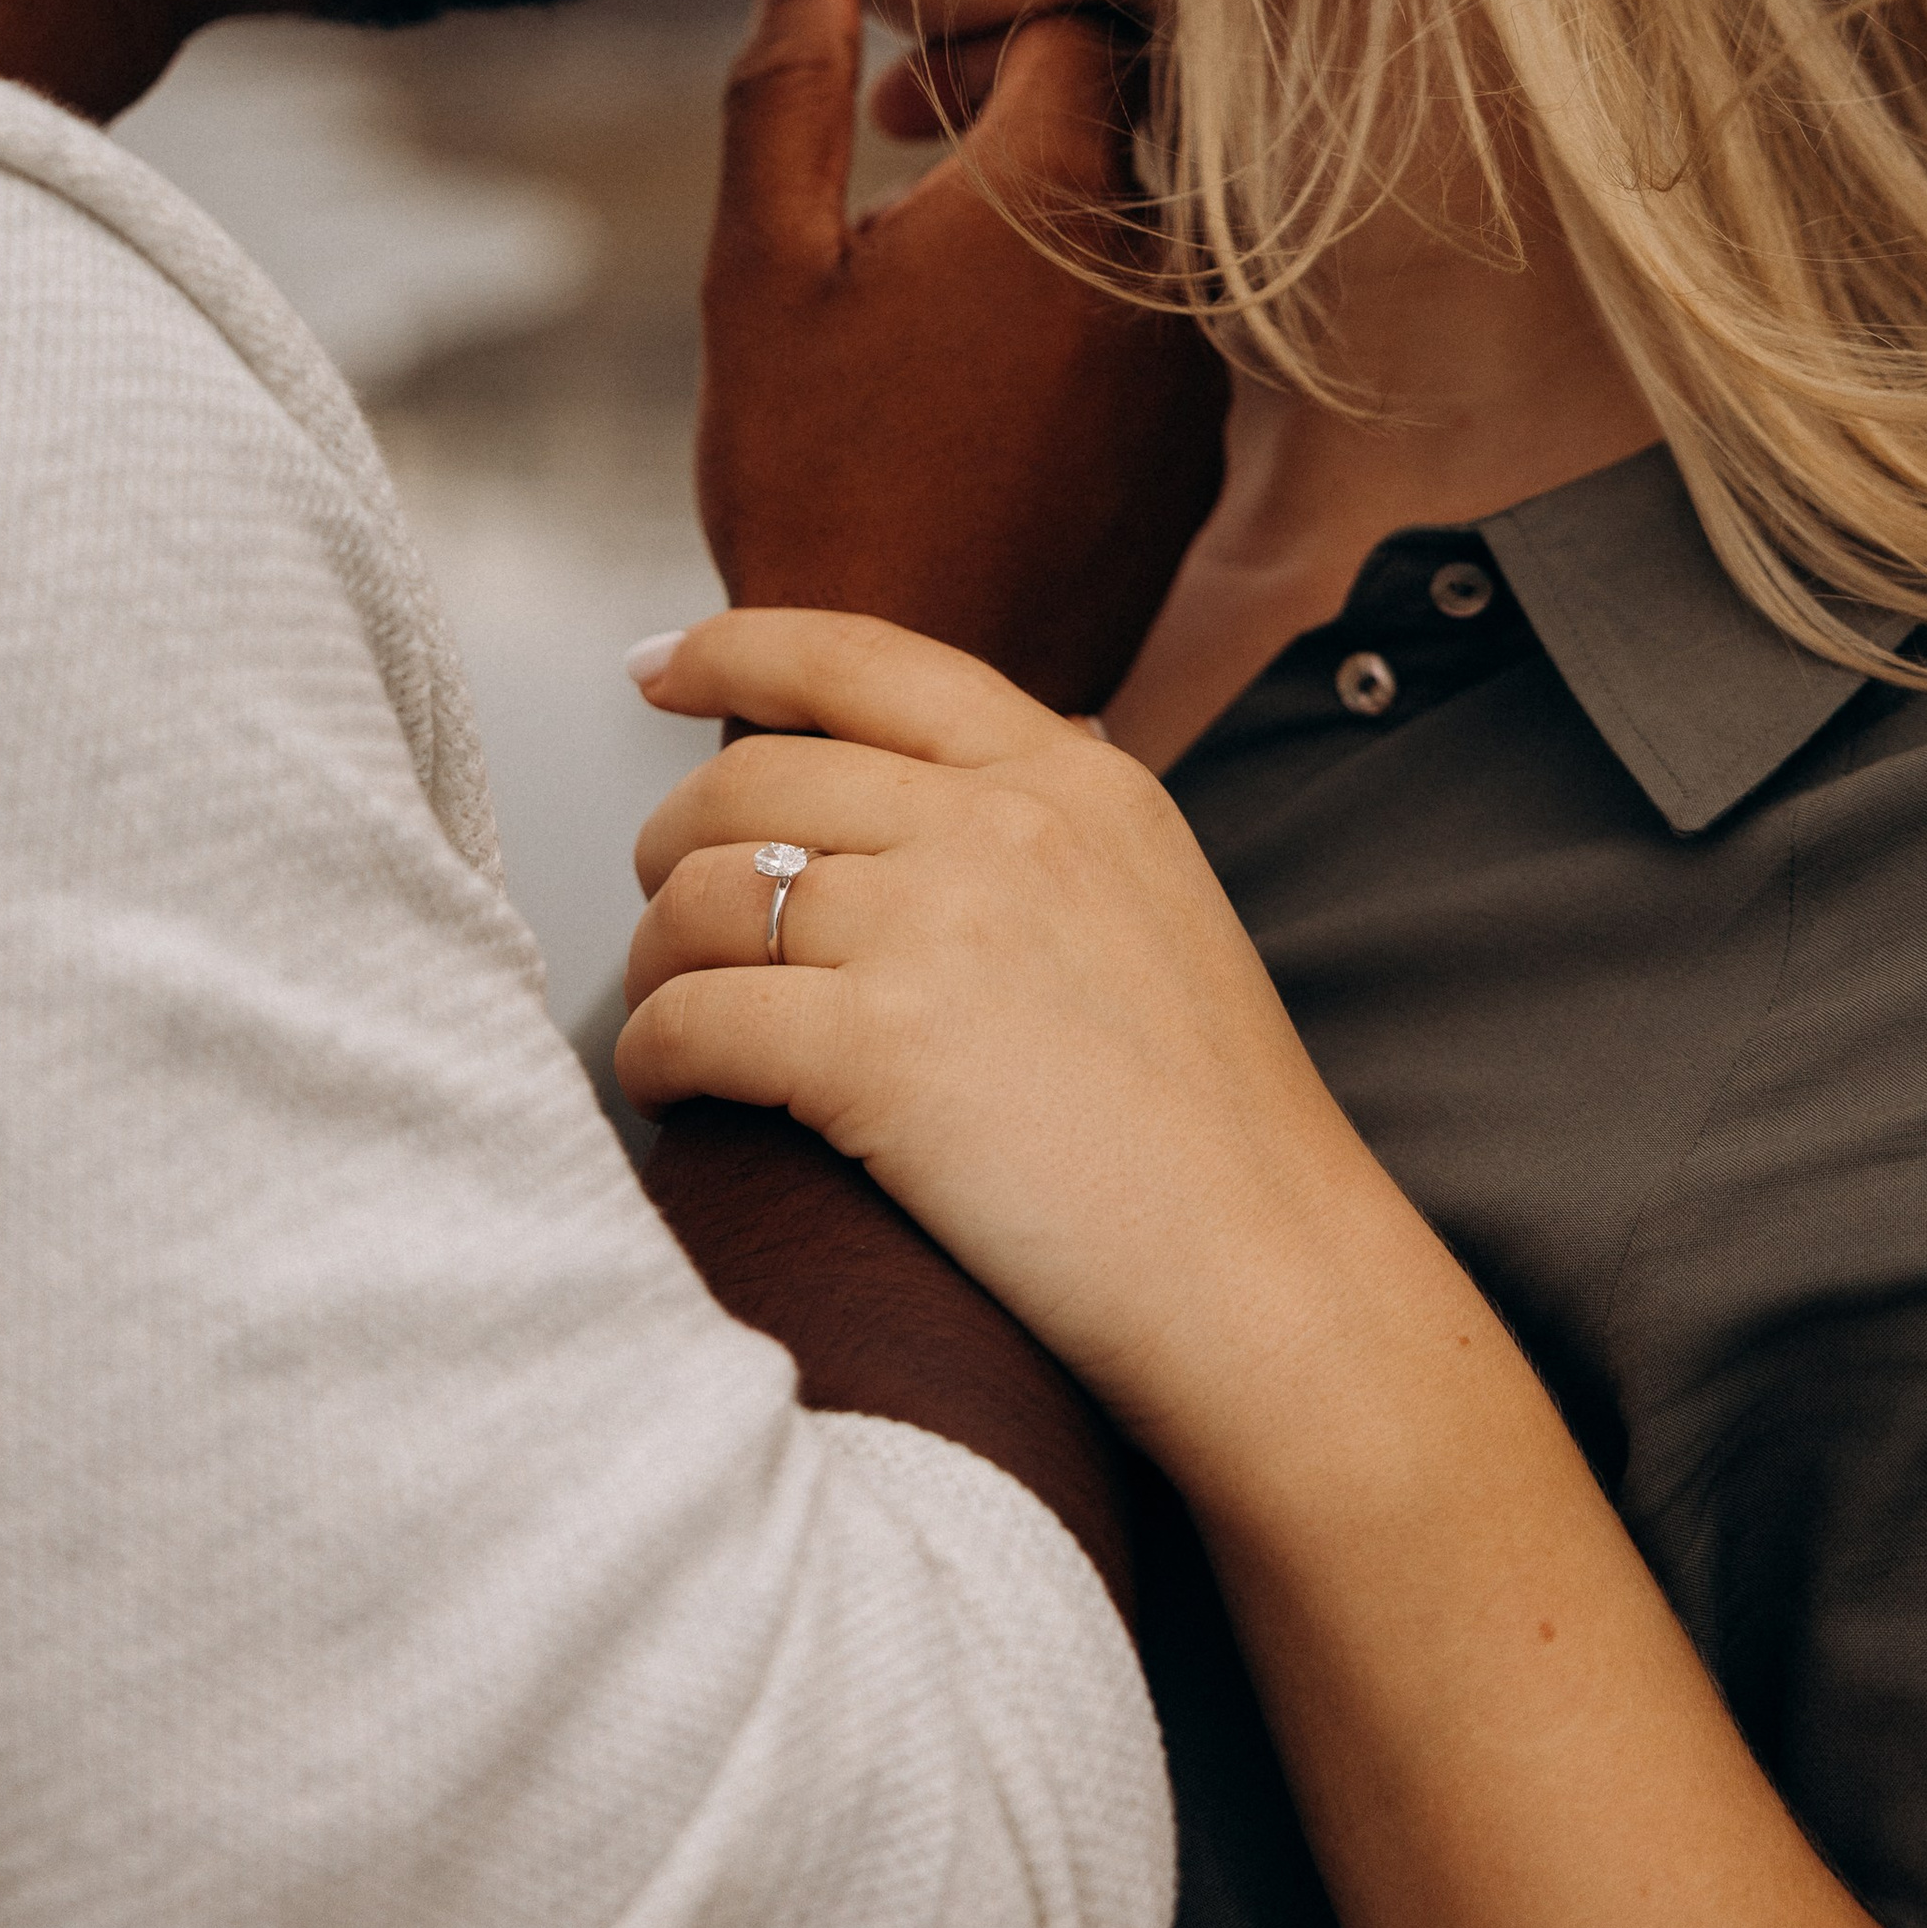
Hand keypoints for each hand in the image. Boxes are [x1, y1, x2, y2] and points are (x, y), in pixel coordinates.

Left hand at [618, 603, 1357, 1456]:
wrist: (1273, 1277)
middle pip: (749, 780)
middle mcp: (1000, 824)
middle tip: (659, 907)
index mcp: (1070, 777)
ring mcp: (938, 930)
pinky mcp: (878, 1050)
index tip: (658, 669)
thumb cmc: (1219, 1132)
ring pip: (704, 899)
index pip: (860, 660)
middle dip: (670, 843)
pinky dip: (653, 1056)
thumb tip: (922, 781)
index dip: (734, 650)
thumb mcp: (1155, 897)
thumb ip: (1045, 825)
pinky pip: (694, 1021)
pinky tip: (671, 1092)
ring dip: (655, 961)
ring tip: (670, 1016)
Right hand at [696, 0, 1229, 710]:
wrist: (894, 684)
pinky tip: (985, 397)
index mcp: (1058, 192)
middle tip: (901, 169)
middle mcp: (1160, 269)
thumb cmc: (812, 477)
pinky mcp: (1198, 459)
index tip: (900, 95)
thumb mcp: (762, 267)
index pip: (1072, 23)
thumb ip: (784, 89)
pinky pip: (1157, 342)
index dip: (980, 28)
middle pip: (1119, 122)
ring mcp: (1195, 371)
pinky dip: (1083, 332)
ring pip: (1138, 235)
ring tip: (932, 300)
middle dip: (1012, 118)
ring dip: (1049, 231)